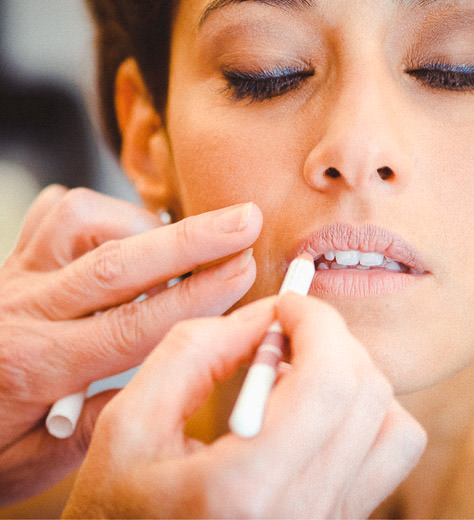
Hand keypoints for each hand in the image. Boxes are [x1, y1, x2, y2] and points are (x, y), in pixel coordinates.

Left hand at [0, 186, 260, 504]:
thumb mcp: (33, 464)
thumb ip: (102, 421)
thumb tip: (163, 374)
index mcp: (33, 367)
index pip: (132, 324)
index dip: (197, 294)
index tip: (244, 270)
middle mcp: (19, 311)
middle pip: (116, 262)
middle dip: (191, 238)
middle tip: (246, 219)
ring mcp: (10, 278)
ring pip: (79, 221)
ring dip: (138, 224)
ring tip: (178, 241)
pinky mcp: (7, 263)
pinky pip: (51, 214)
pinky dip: (96, 213)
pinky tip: (122, 235)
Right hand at [62, 295, 424, 517]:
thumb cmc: (121, 513)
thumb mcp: (127, 428)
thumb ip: (192, 355)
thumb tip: (265, 316)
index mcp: (244, 489)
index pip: (328, 382)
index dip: (318, 324)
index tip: (289, 304)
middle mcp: (303, 512)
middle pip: (368, 396)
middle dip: (336, 343)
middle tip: (292, 331)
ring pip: (396, 428)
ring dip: (358, 382)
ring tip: (303, 377)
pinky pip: (389, 460)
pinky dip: (369, 421)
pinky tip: (318, 417)